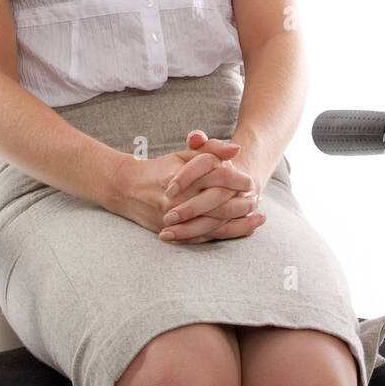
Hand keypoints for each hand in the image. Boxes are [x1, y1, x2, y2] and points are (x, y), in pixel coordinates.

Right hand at [107, 134, 257, 239]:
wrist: (127, 189)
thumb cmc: (161, 169)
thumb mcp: (183, 155)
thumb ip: (210, 149)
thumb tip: (237, 150)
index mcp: (184, 174)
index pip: (219, 175)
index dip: (238, 179)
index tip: (250, 181)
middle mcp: (179, 196)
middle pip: (220, 201)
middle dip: (242, 202)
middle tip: (256, 199)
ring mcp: (175, 216)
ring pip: (215, 222)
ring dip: (239, 220)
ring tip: (256, 217)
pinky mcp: (173, 231)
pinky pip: (205, 236)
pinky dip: (226, 234)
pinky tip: (242, 230)